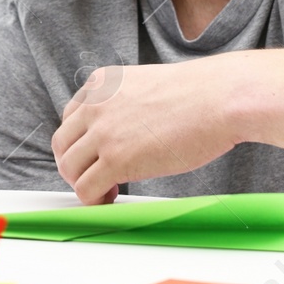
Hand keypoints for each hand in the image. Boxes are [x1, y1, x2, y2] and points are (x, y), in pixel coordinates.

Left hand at [52, 59, 243, 204]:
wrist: (221, 98)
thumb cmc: (200, 94)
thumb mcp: (147, 86)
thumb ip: (126, 104)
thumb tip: (125, 134)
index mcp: (101, 83)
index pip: (70, 117)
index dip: (81, 141)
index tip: (96, 155)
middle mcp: (95, 104)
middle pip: (62, 143)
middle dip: (75, 165)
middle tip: (96, 177)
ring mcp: (103, 132)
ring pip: (69, 167)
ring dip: (82, 184)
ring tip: (106, 191)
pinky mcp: (116, 159)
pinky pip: (86, 188)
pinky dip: (92, 200)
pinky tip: (112, 198)